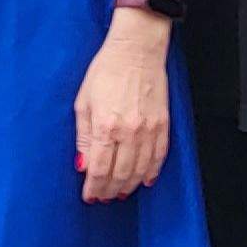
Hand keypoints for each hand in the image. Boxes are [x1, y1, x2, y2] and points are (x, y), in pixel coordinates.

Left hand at [75, 12, 173, 202]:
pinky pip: (160, 156)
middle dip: (110, 190)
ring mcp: (149, 129)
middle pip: (120, 174)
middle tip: (103, 196)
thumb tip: (83, 164)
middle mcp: (129, 131)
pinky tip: (145, 179)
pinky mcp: (163, 124)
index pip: (99, 169)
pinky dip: (152, 171)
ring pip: (141, 169)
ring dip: (129, 185)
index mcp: (105, 126)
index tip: (89, 195)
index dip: (93, 187)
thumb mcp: (83, 102)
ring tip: (121, 192)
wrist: (137, 50)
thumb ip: (83, 137)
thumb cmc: (107, 71)